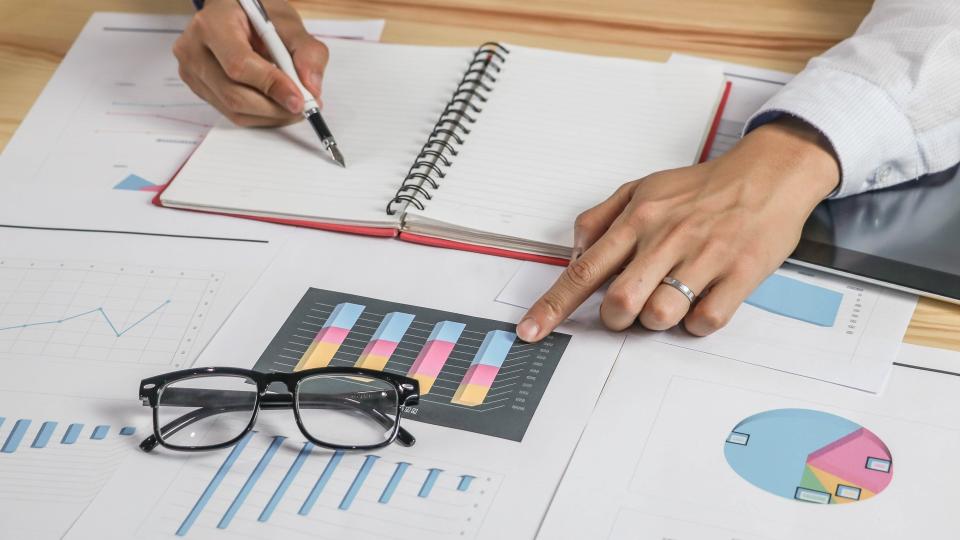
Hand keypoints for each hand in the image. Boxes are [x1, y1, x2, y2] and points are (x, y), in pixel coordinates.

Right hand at [174, 0, 328, 125]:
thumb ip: (307, 51)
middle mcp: (193, 49)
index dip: (272, 86)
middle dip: (275, 108)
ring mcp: (191, 72)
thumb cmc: (257, 16)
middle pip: (234, 94)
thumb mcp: (287, 22)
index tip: (300, 99)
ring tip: (294, 106)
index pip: (239, 64)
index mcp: (212, 24)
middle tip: (304, 108)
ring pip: (234, 109)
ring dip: (270, 115)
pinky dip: (260, 115)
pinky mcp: (198, 89)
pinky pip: (232, 113)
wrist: (233, 15)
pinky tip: (276, 104)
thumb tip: (311, 88)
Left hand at [516, 117, 840, 340]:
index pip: (583, 270)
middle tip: (628, 309)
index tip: (530, 331)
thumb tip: (574, 253)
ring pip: (661, 316)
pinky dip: (698, 322)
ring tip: (672, 298)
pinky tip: (703, 300)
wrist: (770, 173)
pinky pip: (706, 321)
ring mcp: (704, 257)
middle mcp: (666, 238)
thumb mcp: (642, 188)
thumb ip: (601, 219)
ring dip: (659, 320)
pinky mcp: (740, 274)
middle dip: (616, 318)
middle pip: (620, 302)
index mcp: (638, 219)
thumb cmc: (703, 187)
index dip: (552, 306)